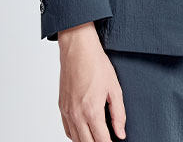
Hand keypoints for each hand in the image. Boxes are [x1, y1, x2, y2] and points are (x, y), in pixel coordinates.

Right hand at [57, 22, 125, 140]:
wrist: (78, 49)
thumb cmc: (96, 64)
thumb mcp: (115, 88)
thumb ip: (119, 114)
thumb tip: (121, 133)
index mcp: (91, 111)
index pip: (102, 141)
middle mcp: (76, 114)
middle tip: (107, 140)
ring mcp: (67, 111)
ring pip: (75, 140)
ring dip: (87, 141)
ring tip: (97, 137)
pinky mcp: (61, 106)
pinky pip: (67, 129)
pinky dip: (75, 135)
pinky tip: (84, 131)